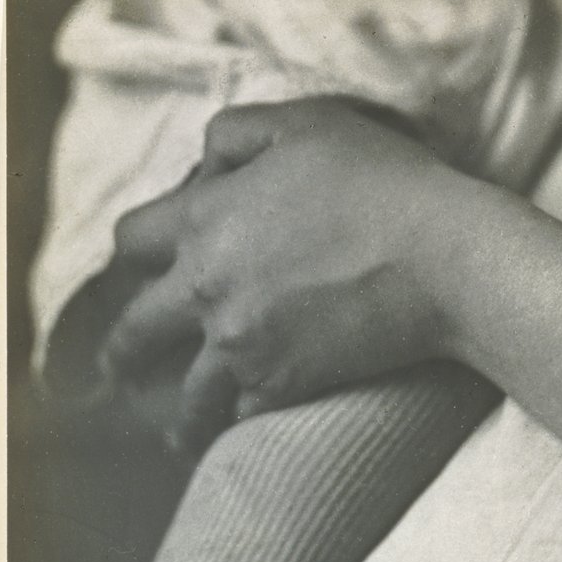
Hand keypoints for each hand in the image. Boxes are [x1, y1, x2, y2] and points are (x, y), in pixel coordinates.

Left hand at [104, 98, 465, 447]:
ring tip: (179, 437)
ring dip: (180, 416)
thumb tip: (203, 166)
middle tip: (120, 372)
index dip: (134, 256)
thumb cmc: (382, 184)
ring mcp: (242, 344)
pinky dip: (241, 423)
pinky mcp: (282, 384)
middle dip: (123, 353)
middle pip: (137, 331)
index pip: (131, 240)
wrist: (441, 259)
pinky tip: (241, 433)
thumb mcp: (305, 124)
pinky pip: (243, 415)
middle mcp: (208, 288)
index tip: (139, 274)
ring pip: (187, 394)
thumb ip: (236, 136)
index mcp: (204, 220)